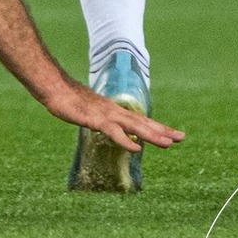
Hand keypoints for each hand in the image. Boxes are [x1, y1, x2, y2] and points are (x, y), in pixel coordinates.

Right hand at [46, 82, 184, 151]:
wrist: (55, 88)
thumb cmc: (69, 101)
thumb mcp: (90, 113)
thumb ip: (102, 121)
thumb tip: (111, 129)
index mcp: (115, 111)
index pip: (140, 120)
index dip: (157, 127)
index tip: (173, 134)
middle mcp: (115, 112)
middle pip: (143, 122)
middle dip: (162, 130)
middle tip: (182, 138)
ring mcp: (106, 115)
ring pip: (134, 127)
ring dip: (152, 135)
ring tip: (168, 143)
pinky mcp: (95, 119)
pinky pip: (114, 132)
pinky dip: (126, 140)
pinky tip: (137, 148)